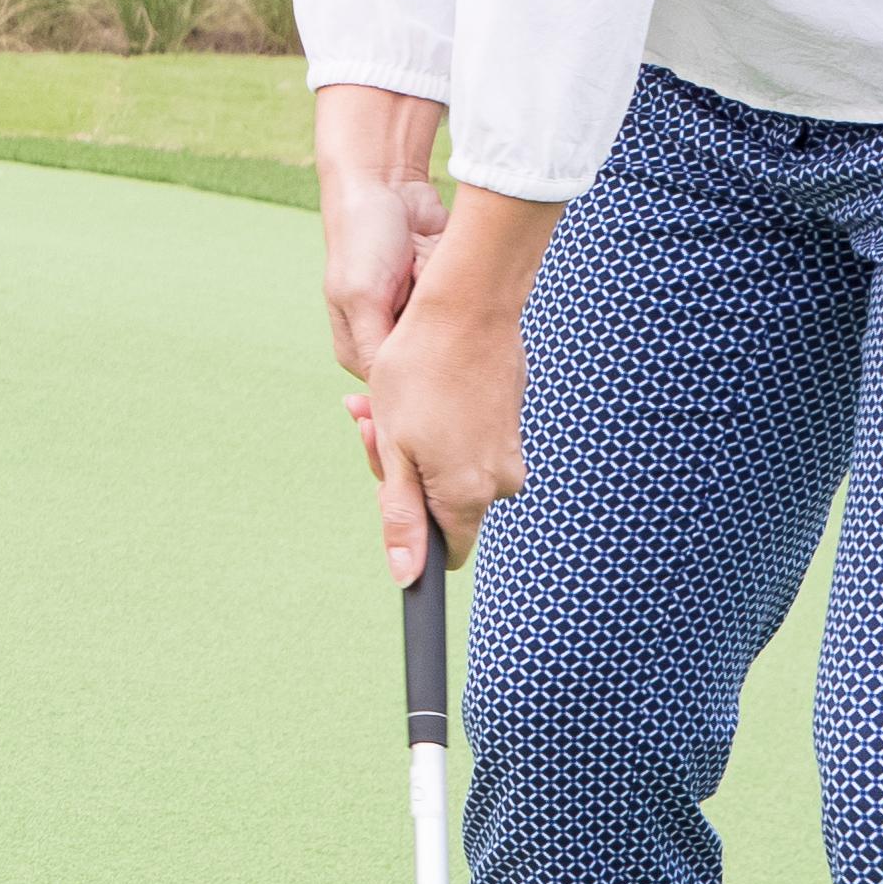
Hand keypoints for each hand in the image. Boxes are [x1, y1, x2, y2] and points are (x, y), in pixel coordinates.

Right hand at [316, 132, 446, 379]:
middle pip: (428, 364)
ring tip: (422, 272)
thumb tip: (394, 394)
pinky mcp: (442, 298)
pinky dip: (461, 289)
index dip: (420, 386)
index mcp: (359, 350)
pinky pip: (465, 310)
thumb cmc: (362, 239)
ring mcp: (417, 318)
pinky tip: (438, 262)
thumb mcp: (361, 297)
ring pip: (450, 338)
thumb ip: (376, 347)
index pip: (396, 391)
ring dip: (449, 309)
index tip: (433, 358)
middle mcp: (388, 339)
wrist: (386, 183)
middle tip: (422, 297)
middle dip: (435, 334)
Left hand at [352, 228, 540, 583]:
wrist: (468, 308)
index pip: (444, 551)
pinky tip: (416, 389)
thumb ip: (401, 515)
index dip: (409, 528)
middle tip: (374, 425)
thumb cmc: (419, 373)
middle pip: (443, 507)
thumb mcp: (395, 448)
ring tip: (387, 400)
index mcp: (466, 496)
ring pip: (451, 470)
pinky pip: (468, 443)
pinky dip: (438, 426)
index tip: (387, 484)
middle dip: (403, 474)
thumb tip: (405, 576)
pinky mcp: (509, 424)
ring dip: (413, 444)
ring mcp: (508, 452)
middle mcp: (499, 482)